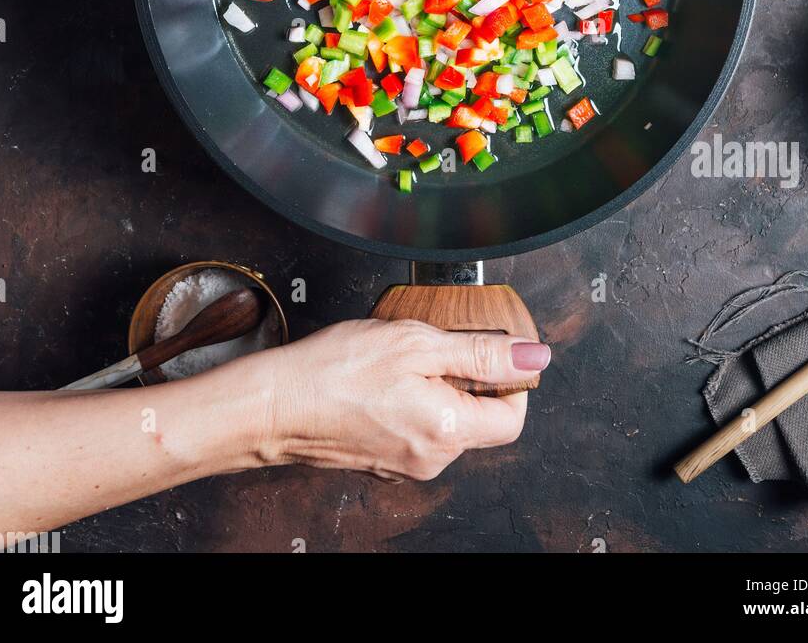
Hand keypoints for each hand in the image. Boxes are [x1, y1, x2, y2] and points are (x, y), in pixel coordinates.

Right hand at [253, 318, 549, 480]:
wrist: (273, 405)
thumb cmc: (334, 372)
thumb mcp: (417, 343)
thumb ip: (481, 353)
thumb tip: (533, 357)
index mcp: (449, 431)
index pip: (513, 415)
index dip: (509, 378)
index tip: (489, 351)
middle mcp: (432, 458)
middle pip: (479, 418)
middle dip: (464, 378)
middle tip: (428, 347)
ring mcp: (405, 464)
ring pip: (444, 420)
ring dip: (433, 387)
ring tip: (396, 361)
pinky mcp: (382, 460)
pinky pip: (414, 427)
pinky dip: (408, 401)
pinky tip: (378, 381)